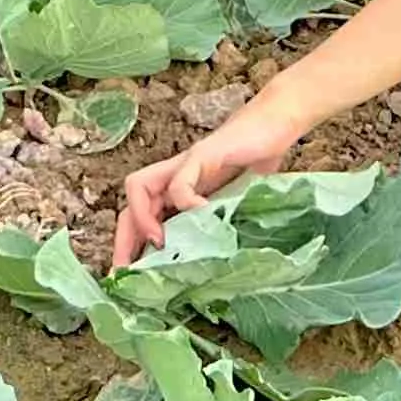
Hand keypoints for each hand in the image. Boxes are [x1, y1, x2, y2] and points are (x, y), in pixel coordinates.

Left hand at [113, 95, 313, 264]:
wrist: (275, 122)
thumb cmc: (255, 160)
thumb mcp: (235, 201)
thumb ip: (219, 223)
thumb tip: (215, 268)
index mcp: (178, 187)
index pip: (139, 214)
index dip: (130, 244)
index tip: (130, 279)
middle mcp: (174, 175)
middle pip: (130, 203)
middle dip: (124, 239)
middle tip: (129, 273)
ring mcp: (185, 163)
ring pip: (139, 186)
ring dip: (143, 220)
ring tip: (162, 245)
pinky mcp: (203, 154)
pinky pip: (180, 182)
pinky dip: (186, 203)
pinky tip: (202, 217)